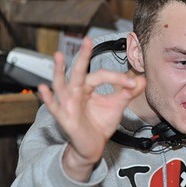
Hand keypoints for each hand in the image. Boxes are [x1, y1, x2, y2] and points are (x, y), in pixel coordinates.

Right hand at [37, 36, 145, 181]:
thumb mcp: (116, 105)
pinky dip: (48, 98)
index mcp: (87, 87)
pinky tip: (43, 89)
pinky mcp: (64, 117)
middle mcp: (76, 92)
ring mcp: (68, 103)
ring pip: (61, 84)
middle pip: (78, 71)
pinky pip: (54, 107)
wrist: (93, 147)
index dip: (117, 78)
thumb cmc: (100, 124)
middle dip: (83, 55)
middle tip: (87, 40)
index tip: (132, 83)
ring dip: (58, 70)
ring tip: (57, 56)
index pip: (101, 75)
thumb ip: (128, 92)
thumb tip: (142, 79)